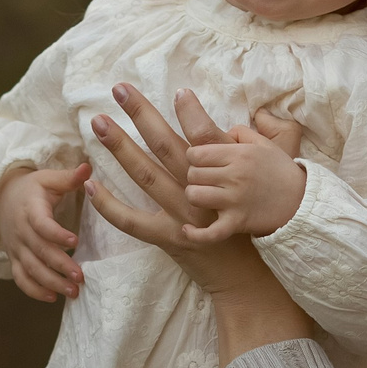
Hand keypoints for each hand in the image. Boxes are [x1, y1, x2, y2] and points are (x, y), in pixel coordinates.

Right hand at [0, 161, 90, 301]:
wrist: (2, 199)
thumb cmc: (33, 189)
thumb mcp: (48, 179)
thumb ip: (69, 178)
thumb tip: (89, 168)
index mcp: (30, 210)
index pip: (41, 224)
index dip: (56, 234)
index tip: (74, 242)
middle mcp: (21, 231)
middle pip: (39, 251)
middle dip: (59, 266)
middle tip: (80, 277)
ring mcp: (16, 248)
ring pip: (31, 269)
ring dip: (51, 283)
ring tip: (73, 292)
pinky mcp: (14, 259)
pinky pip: (21, 279)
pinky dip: (34, 291)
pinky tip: (53, 297)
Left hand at [85, 85, 314, 356]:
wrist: (256, 278)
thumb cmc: (262, 226)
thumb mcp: (272, 176)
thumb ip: (260, 143)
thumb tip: (247, 119)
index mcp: (229, 171)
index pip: (203, 133)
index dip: (188, 109)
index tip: (175, 89)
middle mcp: (205, 189)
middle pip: (167, 144)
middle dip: (142, 114)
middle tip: (119, 90)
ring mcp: (186, 215)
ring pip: (147, 175)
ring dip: (121, 148)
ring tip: (99, 124)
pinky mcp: (172, 240)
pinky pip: (135, 223)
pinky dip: (112, 207)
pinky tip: (93, 187)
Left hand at [183, 116, 307, 240]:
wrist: (302, 201)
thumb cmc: (280, 171)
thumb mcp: (264, 144)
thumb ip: (240, 133)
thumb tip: (221, 133)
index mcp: (239, 154)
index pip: (195, 153)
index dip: (195, 158)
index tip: (202, 163)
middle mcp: (235, 176)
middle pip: (192, 174)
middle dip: (195, 176)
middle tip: (207, 180)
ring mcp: (235, 201)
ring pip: (193, 196)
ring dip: (196, 197)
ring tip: (205, 197)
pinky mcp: (237, 223)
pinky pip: (209, 232)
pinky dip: (195, 234)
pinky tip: (188, 230)